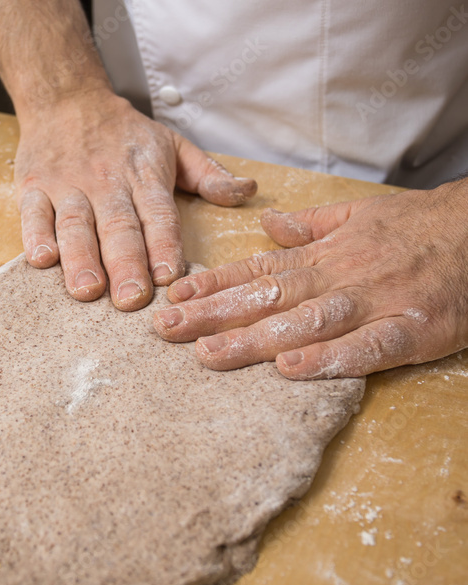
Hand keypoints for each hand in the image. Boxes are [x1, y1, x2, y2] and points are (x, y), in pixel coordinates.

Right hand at [15, 91, 256, 309]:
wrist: (66, 98)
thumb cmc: (124, 133)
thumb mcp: (173, 145)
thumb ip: (209, 174)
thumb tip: (249, 192)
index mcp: (145, 177)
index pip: (158, 214)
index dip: (164, 245)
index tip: (168, 277)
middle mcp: (107, 183)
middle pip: (118, 226)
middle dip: (126, 264)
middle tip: (131, 300)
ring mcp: (67, 185)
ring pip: (76, 224)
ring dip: (81, 258)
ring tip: (88, 290)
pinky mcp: (33, 187)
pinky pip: (34, 213)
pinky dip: (35, 235)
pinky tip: (42, 260)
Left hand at [153, 180, 467, 377]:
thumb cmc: (418, 227)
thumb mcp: (360, 215)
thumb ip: (312, 226)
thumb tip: (266, 226)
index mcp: (328, 252)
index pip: (260, 269)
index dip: (215, 285)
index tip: (174, 299)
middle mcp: (342, 276)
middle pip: (270, 296)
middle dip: (215, 314)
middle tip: (167, 331)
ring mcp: (376, 302)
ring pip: (306, 322)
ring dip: (256, 338)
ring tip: (209, 354)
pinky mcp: (412, 329)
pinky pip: (366, 347)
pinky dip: (330, 358)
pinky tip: (292, 370)